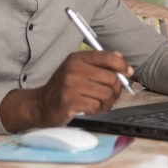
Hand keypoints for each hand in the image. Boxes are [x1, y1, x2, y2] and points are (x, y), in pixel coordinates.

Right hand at [0, 50, 133, 131]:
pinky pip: (96, 106)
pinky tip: (89, 110)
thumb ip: (97, 64)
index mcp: (77, 59)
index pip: (107, 57)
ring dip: (107, 103)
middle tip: (111, 96)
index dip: (122, 65)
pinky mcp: (70, 102)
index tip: (128, 73)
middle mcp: (74, 69)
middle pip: (111, 78)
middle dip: (116, 90)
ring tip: (100, 105)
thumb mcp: (77, 70)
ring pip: (106, 94)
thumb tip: (120, 58)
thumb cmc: (62, 88)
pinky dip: (96, 111)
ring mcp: (71, 86)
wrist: (40, 104)